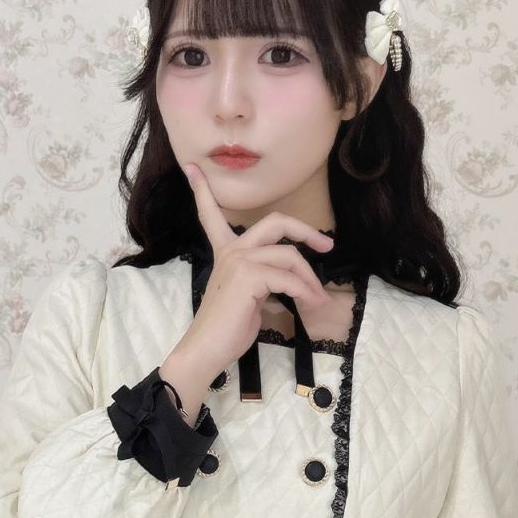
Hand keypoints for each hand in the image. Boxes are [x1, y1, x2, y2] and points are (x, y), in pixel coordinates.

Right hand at [179, 161, 336, 373]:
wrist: (207, 350)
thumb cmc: (227, 329)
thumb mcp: (249, 298)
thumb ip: (265, 282)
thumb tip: (292, 285)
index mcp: (226, 253)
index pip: (211, 215)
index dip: (202, 189)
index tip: (191, 167)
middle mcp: (230, 251)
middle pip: (275, 222)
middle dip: (306, 230)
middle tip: (326, 245)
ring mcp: (238, 261)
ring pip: (288, 255)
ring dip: (310, 277)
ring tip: (318, 296)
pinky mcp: (248, 277)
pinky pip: (289, 278)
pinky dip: (304, 291)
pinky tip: (310, 303)